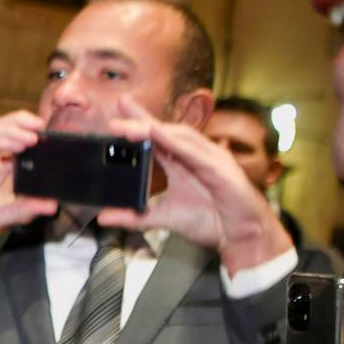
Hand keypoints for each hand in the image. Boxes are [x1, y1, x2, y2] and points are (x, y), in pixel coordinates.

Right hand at [0, 110, 57, 264]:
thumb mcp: (3, 217)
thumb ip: (26, 209)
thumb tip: (53, 205)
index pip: (10, 138)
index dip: (28, 131)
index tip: (50, 134)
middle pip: (0, 127)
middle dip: (22, 122)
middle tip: (43, 125)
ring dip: (13, 130)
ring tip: (33, 134)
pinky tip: (16, 145)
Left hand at [96, 96, 294, 273]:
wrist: (241, 237)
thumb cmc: (211, 221)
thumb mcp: (164, 218)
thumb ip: (134, 217)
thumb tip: (102, 217)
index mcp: (182, 162)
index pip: (157, 137)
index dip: (139, 121)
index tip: (117, 109)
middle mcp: (195, 156)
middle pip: (166, 131)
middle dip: (142, 119)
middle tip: (119, 106)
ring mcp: (210, 159)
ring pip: (179, 137)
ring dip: (153, 129)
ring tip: (128, 126)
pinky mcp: (221, 170)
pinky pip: (196, 153)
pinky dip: (176, 143)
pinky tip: (158, 135)